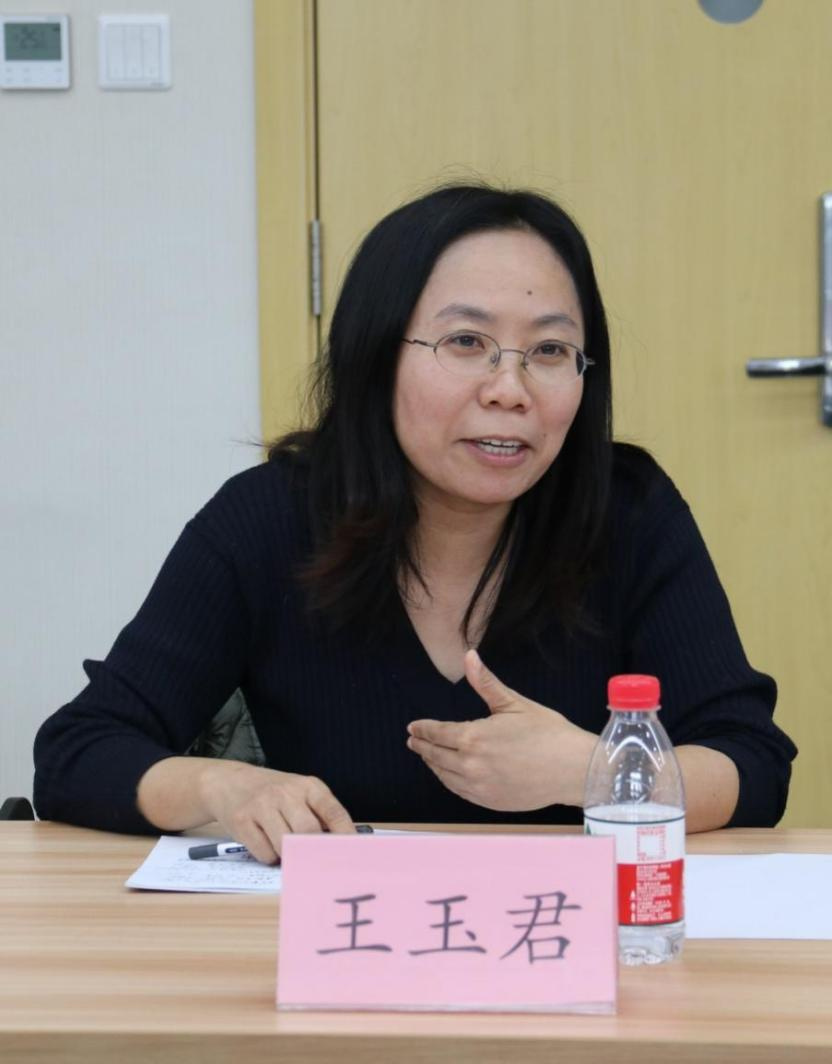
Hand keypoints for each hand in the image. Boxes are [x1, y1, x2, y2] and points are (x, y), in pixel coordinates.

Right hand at [198, 760, 354, 862]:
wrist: (230, 783)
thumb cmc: (274, 795)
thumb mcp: (301, 794)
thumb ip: (321, 816)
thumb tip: (342, 848)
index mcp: (308, 786)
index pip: (334, 812)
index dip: (345, 836)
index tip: (352, 855)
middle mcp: (286, 793)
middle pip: (308, 832)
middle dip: (313, 851)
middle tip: (314, 862)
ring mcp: (262, 805)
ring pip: (285, 846)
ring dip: (288, 856)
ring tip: (285, 847)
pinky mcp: (242, 821)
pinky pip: (265, 854)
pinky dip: (269, 857)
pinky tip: (265, 843)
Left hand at [406, 649, 594, 810]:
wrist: (573, 769)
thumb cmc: (547, 733)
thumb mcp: (514, 703)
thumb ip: (485, 683)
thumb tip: (469, 656)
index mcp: (473, 738)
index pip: (437, 733)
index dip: (422, 730)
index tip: (412, 728)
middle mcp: (470, 765)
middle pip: (436, 756)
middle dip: (422, 747)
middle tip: (413, 742)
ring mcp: (479, 787)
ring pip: (445, 776)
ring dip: (433, 765)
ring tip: (428, 757)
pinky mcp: (490, 802)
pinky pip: (460, 792)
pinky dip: (449, 782)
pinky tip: (449, 776)